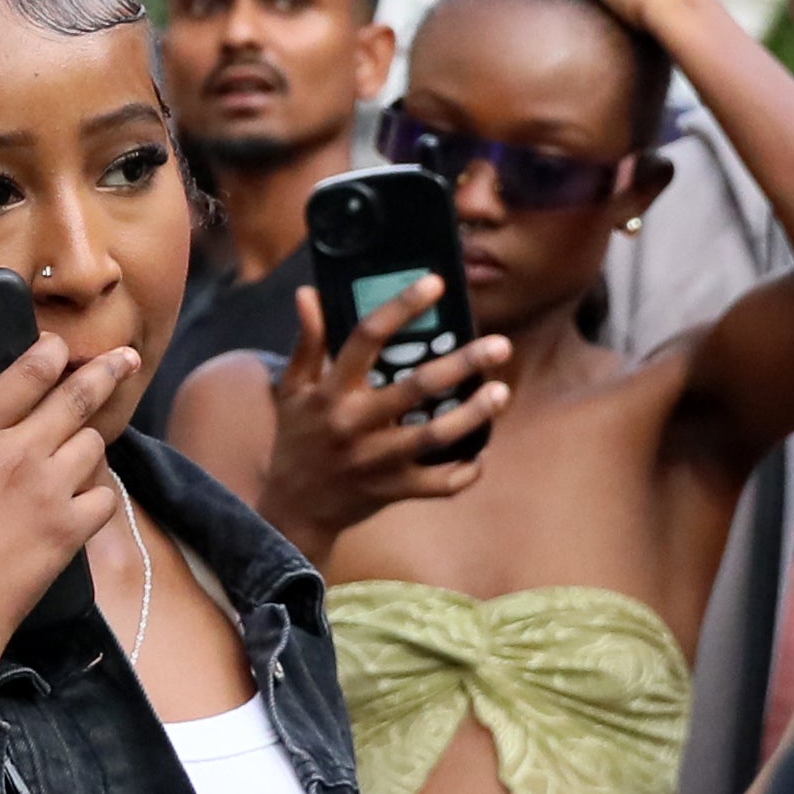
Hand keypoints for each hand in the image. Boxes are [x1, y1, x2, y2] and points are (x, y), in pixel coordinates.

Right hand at [0, 329, 141, 701]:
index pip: (24, 374)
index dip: (49, 352)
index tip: (58, 346)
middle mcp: (15, 455)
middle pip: (76, 397)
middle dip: (104, 372)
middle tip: (123, 360)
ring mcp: (47, 493)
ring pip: (94, 445)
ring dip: (91, 439)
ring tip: (83, 442)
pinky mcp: (67, 534)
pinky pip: (104, 498)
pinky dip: (99, 493)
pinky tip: (84, 495)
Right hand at [255, 275, 504, 552]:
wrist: (293, 510)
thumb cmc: (298, 439)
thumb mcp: (292, 390)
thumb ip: (307, 342)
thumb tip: (309, 294)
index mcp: (331, 391)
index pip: (367, 338)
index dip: (402, 308)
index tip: (436, 283)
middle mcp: (354, 424)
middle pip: (415, 387)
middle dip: (463, 364)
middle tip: (500, 344)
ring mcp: (375, 460)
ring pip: (434, 436)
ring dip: (474, 415)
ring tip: (501, 392)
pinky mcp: (392, 490)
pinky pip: (438, 484)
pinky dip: (464, 472)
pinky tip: (481, 453)